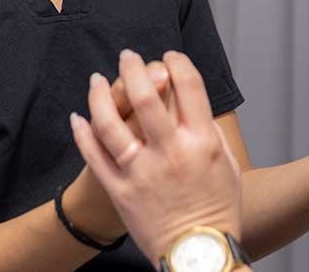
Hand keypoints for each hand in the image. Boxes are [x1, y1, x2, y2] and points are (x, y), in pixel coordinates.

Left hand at [70, 50, 242, 267]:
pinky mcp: (120, 190)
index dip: (177, 63)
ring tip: (97, 80)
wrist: (197, 255)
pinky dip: (83, 134)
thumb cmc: (217, 212)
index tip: (169, 56)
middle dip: (135, 68)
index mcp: (201, 143)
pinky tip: (78, 117)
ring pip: (112, 123)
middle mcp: (170, 153)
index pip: (189, 87)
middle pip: (146, 97)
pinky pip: (95, 156)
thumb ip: (211, 133)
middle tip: (128, 56)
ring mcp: (142, 172)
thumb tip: (194, 105)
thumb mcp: (229, 167)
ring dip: (101, 95)